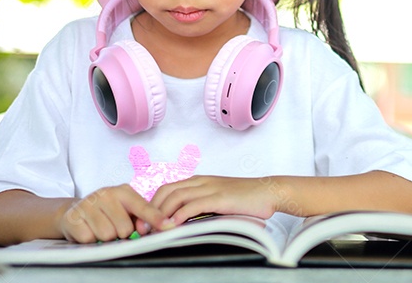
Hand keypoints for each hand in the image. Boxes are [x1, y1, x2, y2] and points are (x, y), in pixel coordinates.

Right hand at [59, 184, 175, 242]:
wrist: (75, 210)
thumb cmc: (106, 211)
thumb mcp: (124, 208)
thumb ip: (139, 218)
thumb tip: (148, 230)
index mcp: (123, 191)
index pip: (143, 207)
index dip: (155, 218)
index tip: (167, 225)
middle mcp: (106, 194)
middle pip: (124, 228)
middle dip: (120, 234)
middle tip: (112, 226)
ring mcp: (88, 203)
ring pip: (107, 235)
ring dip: (104, 237)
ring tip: (99, 227)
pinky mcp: (73, 216)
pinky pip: (89, 238)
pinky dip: (89, 239)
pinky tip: (87, 229)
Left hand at [150, 176, 280, 224]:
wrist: (268, 192)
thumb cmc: (244, 200)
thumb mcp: (217, 201)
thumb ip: (200, 207)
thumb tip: (180, 223)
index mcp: (199, 181)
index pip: (166, 189)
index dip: (151, 204)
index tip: (145, 222)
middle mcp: (201, 181)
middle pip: (166, 191)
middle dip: (150, 209)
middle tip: (143, 228)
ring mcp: (210, 188)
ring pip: (176, 196)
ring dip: (161, 214)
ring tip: (154, 230)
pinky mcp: (220, 197)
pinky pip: (194, 204)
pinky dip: (180, 214)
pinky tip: (173, 225)